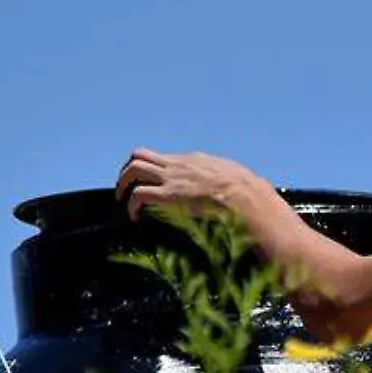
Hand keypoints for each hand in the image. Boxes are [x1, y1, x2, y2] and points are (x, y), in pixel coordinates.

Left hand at [115, 148, 269, 220]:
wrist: (246, 197)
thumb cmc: (249, 192)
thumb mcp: (238, 178)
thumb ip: (232, 179)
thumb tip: (248, 184)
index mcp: (195, 160)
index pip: (165, 158)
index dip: (154, 170)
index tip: (153, 184)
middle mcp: (178, 164)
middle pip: (140, 155)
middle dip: (128, 170)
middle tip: (126, 187)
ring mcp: (172, 178)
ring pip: (133, 168)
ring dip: (123, 184)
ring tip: (122, 200)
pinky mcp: (168, 195)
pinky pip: (139, 195)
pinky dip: (131, 205)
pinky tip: (134, 217)